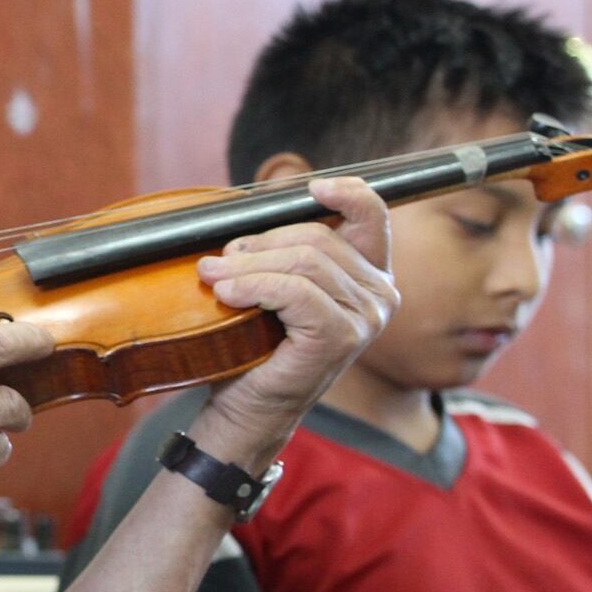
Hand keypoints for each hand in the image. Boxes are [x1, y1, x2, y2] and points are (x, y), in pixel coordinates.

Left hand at [195, 176, 396, 463]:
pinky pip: (295, 292)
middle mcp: (379, 294)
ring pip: (303, 262)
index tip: (310, 186)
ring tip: (212, 277)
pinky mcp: (340, 336)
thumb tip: (246, 217)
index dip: (345, 192)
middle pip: (316, 237)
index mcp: (369, 275)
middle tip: (218, 260)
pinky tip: (226, 295)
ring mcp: (364, 317)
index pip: (372, 215)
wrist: (246, 406)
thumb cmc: (256, 345)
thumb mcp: (272, 285)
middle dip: (259, 243)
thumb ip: (279, 249)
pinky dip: (253, 287)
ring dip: (246, 266)